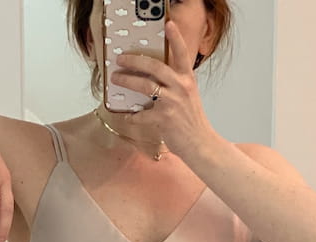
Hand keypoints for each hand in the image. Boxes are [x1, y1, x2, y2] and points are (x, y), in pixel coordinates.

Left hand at [111, 21, 217, 160]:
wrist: (199, 143)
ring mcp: (172, 102)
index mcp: (187, 79)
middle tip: (120, 59)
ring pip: (145, 86)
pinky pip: (142, 114)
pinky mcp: (164, 119)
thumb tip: (154, 77)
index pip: (182, 53)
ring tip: (116, 79)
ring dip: (127, 81)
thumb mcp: (188, 95)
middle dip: (135, 61)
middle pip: (155, 67)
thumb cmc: (191, 120)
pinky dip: (133, 116)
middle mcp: (181, 87)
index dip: (175, 38)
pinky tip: (128, 115)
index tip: (168, 24)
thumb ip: (175, 83)